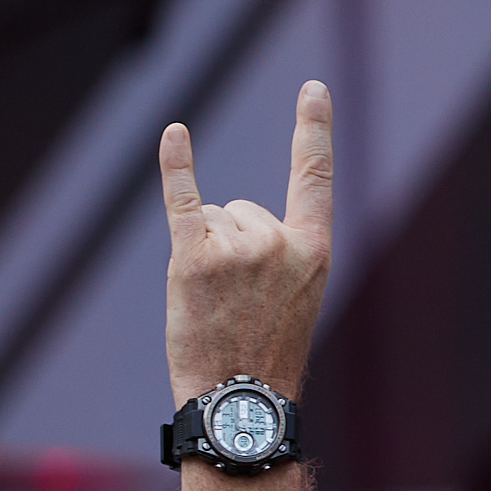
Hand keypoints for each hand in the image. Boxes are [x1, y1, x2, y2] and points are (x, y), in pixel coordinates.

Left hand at [161, 81, 332, 407]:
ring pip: (212, 219)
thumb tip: (228, 216)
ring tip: (216, 306)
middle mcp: (279, 241)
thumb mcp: (295, 298)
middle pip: (243, 209)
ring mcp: (238, 248)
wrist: (242, 402)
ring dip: (205, 255)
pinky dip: (177, 165)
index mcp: (314, 250)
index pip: (314, 176)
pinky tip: (175, 134)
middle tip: (237, 304)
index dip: (313, 127)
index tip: (313, 88)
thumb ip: (279, 252)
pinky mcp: (195, 257)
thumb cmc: (265, 356)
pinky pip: (184, 198)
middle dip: (232, 246)